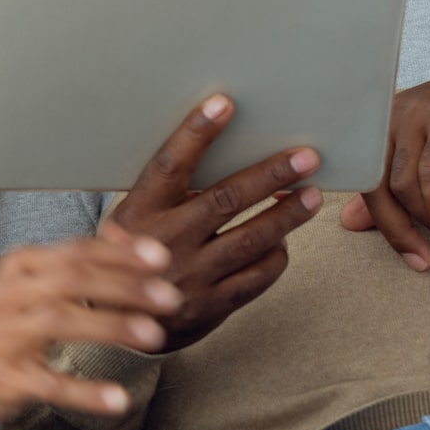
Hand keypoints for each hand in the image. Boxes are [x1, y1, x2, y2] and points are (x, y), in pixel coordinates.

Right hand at [0, 229, 181, 425]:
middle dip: (124, 286)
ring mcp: (3, 336)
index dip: (120, 254)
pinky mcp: (2, 378)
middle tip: (169, 298)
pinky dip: (84, 392)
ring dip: (110, 326)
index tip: (161, 260)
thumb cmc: (11, 324)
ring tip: (152, 335)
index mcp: (22, 267)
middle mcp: (10, 296)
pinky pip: (47, 383)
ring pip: (58, 321)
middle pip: (70, 279)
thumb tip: (130, 238)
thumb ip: (81, 263)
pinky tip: (117, 399)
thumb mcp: (39, 286)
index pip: (75, 251)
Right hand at [107, 94, 325, 350]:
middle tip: (305, 157)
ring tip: (312, 196)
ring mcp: (190, 276)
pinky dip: (275, 256)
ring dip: (287, 215)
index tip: (224, 104)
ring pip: (251, 239)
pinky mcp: (212, 306)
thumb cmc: (131, 256)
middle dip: (270, 176)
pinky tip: (284, 241)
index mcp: (141, 212)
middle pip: (225, 200)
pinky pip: (256, 278)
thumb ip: (166, 195)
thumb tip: (220, 150)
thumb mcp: (130, 220)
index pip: (170, 165)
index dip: (196, 133)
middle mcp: (166, 242)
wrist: (118, 325)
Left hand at [340, 56, 429, 270]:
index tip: (407, 253)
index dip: (381, 223)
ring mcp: (415, 117)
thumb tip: (349, 222)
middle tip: (422, 259)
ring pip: (405, 185)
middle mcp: (388, 119)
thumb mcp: (426, 166)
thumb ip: (390, 192)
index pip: (364, 183)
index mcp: (376, 128)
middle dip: (399, 230)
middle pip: (378, 186)